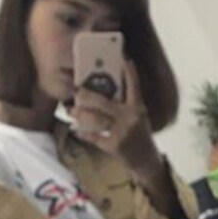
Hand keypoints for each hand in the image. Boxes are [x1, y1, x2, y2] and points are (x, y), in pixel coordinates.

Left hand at [69, 59, 159, 176]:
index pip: (134, 85)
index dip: (129, 71)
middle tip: (76, 90)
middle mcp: (131, 117)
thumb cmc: (138, 135)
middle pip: (105, 102)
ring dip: (81, 114)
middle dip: (87, 96)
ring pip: (97, 119)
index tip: (123, 57)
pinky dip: (85, 134)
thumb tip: (103, 90)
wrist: (146, 161)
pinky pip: (95, 137)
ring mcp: (122, 132)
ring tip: (71, 111)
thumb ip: (125, 104)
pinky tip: (77, 130)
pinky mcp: (115, 146)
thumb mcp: (137, 117)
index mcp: (138, 107)